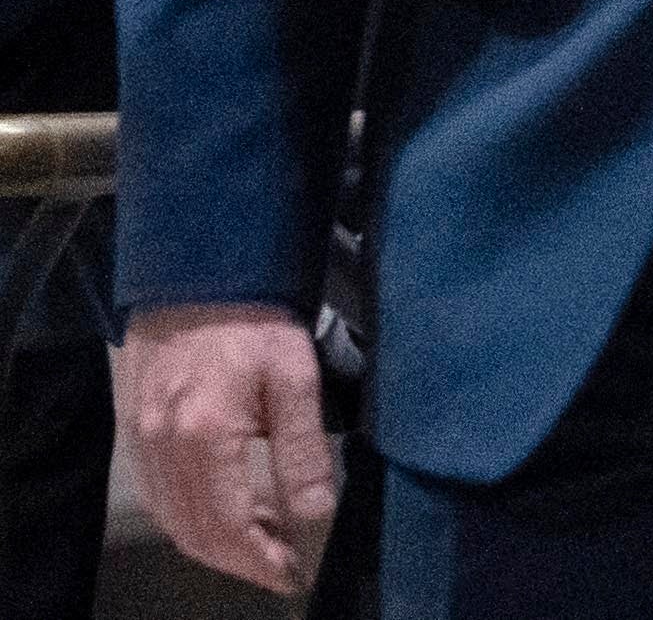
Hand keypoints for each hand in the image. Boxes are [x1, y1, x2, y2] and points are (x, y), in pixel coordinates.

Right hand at [123, 304, 336, 592]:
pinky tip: (230, 510)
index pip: (226, 526)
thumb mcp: (296, 378)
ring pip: (174, 520)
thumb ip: (302, 451)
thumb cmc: (255, 320)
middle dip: (240, 560)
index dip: (260, 559)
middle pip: (195, 533)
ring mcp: (144, 441)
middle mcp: (164, 446)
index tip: (291, 573)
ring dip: (217, 543)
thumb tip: (314, 512)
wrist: (200, 276)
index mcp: (205, 435)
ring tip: (266, 542)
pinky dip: (192, 517)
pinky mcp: (139, 431)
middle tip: (282, 565)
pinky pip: (160, 496)